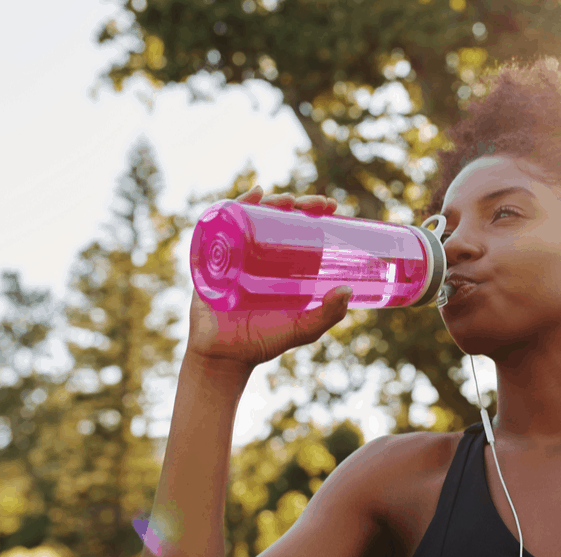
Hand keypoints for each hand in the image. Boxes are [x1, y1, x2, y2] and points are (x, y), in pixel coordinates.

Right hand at [185, 185, 349, 373]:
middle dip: (296, 203)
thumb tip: (347, 290)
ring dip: (269, 201)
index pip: (300, 229)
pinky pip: (221, 227)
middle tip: (314, 204)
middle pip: (277, 217)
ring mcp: (236, 253)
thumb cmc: (263, 341)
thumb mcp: (301, 329)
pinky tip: (251, 196)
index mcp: (283, 265)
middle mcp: (260, 255)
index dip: (314, 212)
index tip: (330, 205)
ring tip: (286, 200)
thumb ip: (326, 315)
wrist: (223, 357)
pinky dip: (234, 207)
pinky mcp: (214, 258)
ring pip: (252, 217)